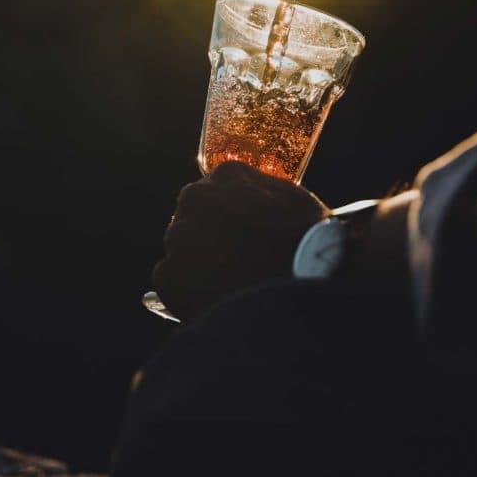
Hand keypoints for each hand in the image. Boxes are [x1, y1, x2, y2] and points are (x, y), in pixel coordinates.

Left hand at [152, 161, 329, 322]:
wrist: (300, 288)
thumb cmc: (308, 243)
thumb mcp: (295, 200)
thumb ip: (264, 192)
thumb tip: (252, 201)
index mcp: (227, 175)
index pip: (218, 194)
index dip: (232, 219)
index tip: (244, 238)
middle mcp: (195, 197)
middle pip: (194, 220)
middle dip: (210, 240)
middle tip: (236, 264)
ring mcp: (178, 235)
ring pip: (182, 252)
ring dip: (200, 267)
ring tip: (231, 287)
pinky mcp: (168, 275)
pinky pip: (173, 285)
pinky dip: (189, 296)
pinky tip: (219, 301)